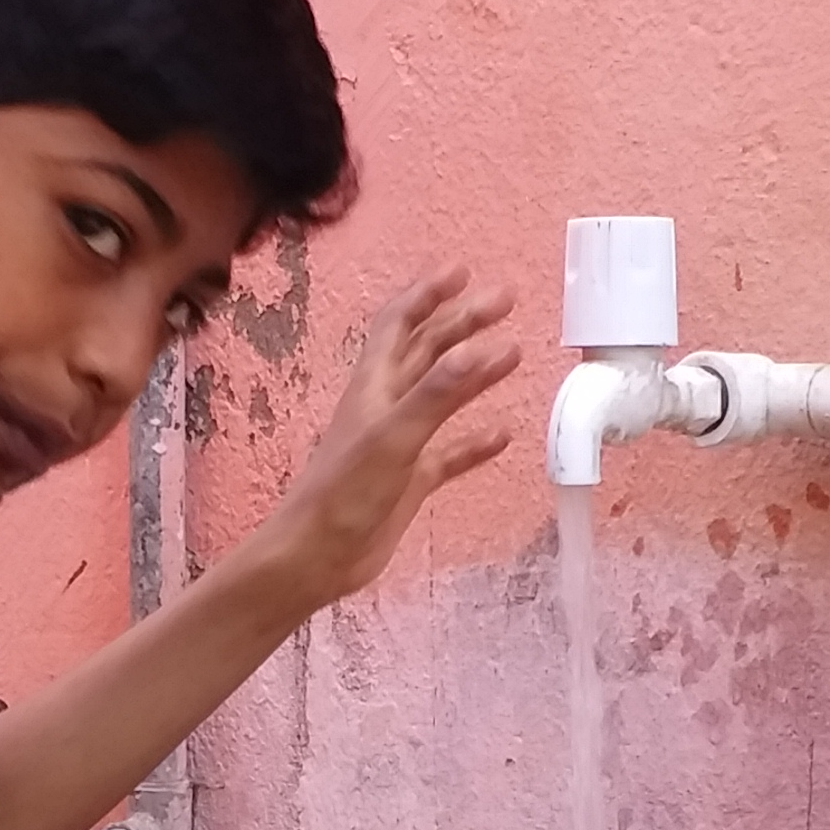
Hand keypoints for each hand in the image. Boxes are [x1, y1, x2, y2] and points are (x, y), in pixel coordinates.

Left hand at [246, 267, 521, 610]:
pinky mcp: (410, 479)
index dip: (429, 293)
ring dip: (475, 372)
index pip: (401, 323)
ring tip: (512, 354)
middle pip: (427, 350)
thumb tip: (477, 349)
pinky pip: (449, 452)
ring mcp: (400, 442)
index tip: (464, 272)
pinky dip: (475, 441)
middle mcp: (386, 406)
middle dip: (463, 322)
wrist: (317, 557)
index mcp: (374, 386)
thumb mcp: (394, 438)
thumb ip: (436, 394)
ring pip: (443, 396)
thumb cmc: (344, 495)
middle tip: (505, 300)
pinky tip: (502, 435)